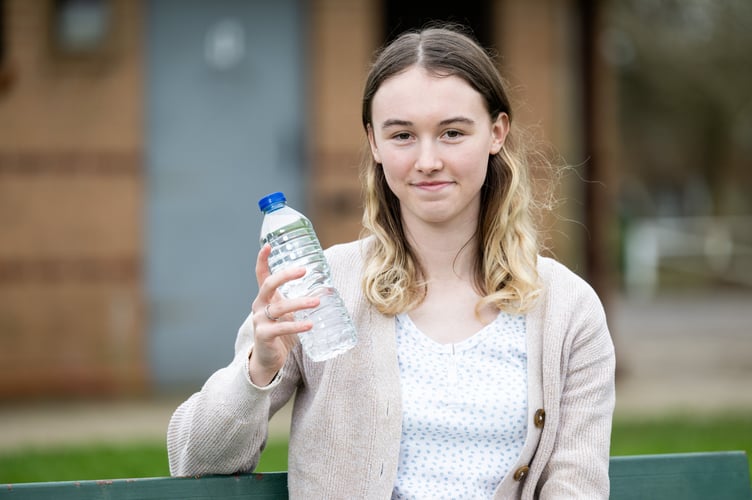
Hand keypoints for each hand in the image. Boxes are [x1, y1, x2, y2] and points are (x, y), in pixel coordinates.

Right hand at [248, 244, 319, 385]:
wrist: (268, 358)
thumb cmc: (280, 330)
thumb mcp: (288, 312)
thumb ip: (300, 300)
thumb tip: (329, 291)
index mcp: (265, 297)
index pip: (260, 274)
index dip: (262, 259)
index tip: (269, 245)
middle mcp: (259, 305)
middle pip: (269, 285)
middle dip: (286, 275)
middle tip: (303, 271)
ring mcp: (260, 320)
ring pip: (279, 307)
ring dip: (299, 303)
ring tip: (316, 302)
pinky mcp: (264, 335)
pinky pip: (281, 328)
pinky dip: (297, 326)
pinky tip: (309, 325)